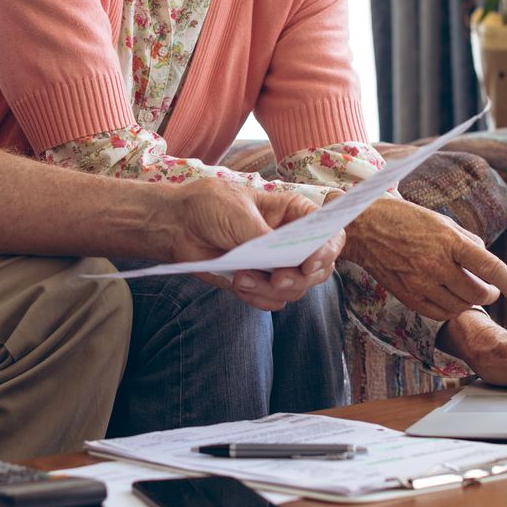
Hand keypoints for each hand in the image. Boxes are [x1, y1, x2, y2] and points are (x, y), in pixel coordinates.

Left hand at [167, 180, 342, 312]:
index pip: (329, 234)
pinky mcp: (258, 282)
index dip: (327, 251)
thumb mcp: (240, 214)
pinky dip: (258, 298)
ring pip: (295, 290)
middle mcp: (291, 242)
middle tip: (277, 279)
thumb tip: (286, 259)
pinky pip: (273, 301)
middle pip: (317, 270)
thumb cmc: (210, 205)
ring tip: (243, 277)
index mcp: (294, 214)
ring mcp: (276, 264)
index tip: (309, 263)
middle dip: (299, 279)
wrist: (177, 224)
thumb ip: (265, 236)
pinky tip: (238, 284)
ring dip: (271, 289)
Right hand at [342, 197, 506, 321]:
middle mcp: (436, 263)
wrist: (364, 227)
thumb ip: (468, 243)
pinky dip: (450, 309)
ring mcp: (420, 282)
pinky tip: (448, 297)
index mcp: (450, 240)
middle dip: (490, 294)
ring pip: (460, 306)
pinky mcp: (408, 296)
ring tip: (466, 290)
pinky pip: (439, 314)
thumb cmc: (406, 220)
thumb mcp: (443, 222)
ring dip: (470, 302)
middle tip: (489, 289)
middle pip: (478, 293)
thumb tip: (486, 265)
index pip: (490, 266)